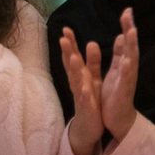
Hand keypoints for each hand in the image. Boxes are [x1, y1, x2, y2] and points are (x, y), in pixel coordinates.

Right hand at [59, 26, 103, 154]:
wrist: (89, 126)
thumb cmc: (90, 100)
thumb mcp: (91, 79)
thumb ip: (92, 62)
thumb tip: (91, 42)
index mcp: (80, 75)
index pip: (72, 56)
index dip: (69, 43)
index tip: (66, 29)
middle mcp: (77, 83)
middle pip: (70, 66)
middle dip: (67, 52)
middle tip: (62, 38)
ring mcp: (80, 95)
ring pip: (75, 81)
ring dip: (73, 70)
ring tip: (72, 57)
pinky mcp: (86, 108)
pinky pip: (85, 100)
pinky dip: (84, 94)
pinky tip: (84, 89)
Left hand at [100, 8, 138, 139]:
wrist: (116, 119)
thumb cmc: (115, 93)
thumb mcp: (116, 69)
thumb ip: (119, 53)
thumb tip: (123, 34)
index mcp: (123, 64)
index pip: (126, 42)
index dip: (127, 26)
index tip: (127, 9)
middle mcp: (128, 70)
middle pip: (131, 47)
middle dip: (130, 31)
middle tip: (129, 15)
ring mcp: (127, 81)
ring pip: (131, 61)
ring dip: (131, 47)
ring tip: (130, 32)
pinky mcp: (123, 92)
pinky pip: (125, 80)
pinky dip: (127, 70)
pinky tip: (127, 60)